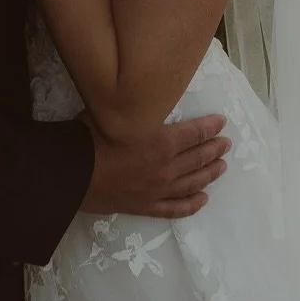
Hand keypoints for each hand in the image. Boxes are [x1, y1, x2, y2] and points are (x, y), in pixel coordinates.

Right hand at [80, 112, 231, 219]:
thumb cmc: (91, 138)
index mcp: (161, 142)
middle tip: (226, 144)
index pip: (195, 133)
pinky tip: (203, 199)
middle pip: (198, 158)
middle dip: (215, 149)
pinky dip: (192, 204)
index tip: (222, 122)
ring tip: (222, 166)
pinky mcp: (146, 207)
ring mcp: (158, 190)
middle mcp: (166, 168)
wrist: (73, 175)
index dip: (211, 127)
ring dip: (210, 174)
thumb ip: (136, 107)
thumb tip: (142, 91)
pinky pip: (176, 209)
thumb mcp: (117, 113)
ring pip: (193, 183)